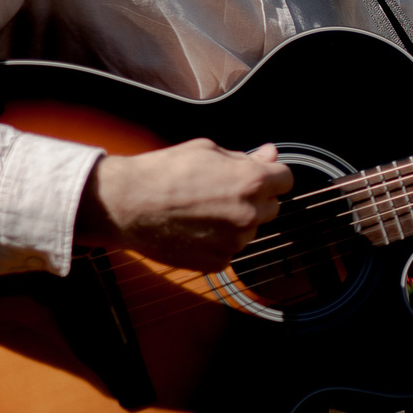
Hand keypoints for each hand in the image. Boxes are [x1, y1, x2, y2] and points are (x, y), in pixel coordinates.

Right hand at [76, 138, 295, 268]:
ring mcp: (235, 241)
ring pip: (251, 230)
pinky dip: (219, 241)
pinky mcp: (218, 262)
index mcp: (251, 181)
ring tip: (202, 210)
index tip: (261, 175)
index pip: (286, 179)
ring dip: (236, 221)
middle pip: (272, 207)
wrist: (127, 204)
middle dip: (255, 198)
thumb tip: (270, 155)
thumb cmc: (163, 172)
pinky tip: (195, 228)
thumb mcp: (207, 150)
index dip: (272, 175)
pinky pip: (231, 249)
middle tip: (223, 191)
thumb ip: (246, 157)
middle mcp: (249, 214)